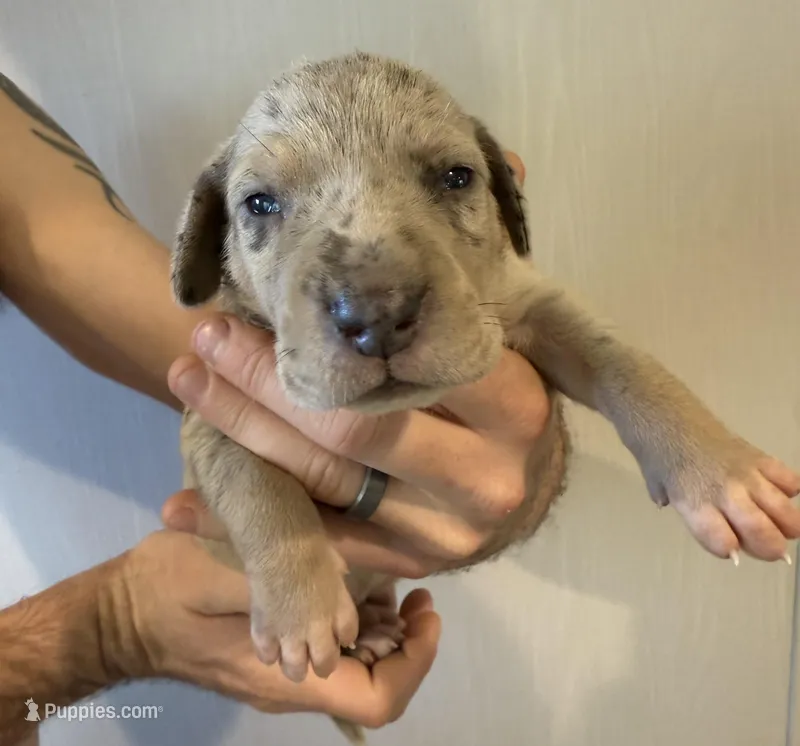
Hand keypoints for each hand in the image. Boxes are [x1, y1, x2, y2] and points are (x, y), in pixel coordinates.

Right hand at [110, 502, 440, 727]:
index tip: (426, 609)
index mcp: (286, 677)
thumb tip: (361, 563)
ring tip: (386, 576)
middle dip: (406, 637)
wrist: (115, 616)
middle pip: (375, 679)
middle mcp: (292, 684)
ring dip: (381, 625)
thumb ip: (292, 573)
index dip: (416, 661)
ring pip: (355, 663)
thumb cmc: (162, 591)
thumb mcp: (223, 569)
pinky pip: (329, 647)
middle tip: (413, 586)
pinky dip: (352, 618)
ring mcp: (282, 671)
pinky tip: (349, 577)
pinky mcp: (273, 653)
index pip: (377, 700)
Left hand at [166, 153, 555, 577]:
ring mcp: (447, 534)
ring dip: (243, 437)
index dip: (310, 341)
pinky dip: (249, 523)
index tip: (241, 305)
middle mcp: (489, 478)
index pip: (401, 367)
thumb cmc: (504, 397)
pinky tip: (186, 499)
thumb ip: (479, 262)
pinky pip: (319, 546)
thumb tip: (500, 158)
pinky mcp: (410, 566)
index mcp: (517, 405)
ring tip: (188, 388)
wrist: (525, 483)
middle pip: (352, 431)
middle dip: (261, 386)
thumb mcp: (505, 328)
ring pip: (325, 486)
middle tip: (199, 344)